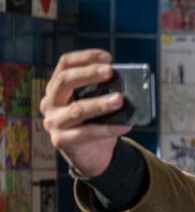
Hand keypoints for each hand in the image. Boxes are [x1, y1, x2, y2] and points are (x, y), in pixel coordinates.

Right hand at [40, 49, 132, 176]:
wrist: (90, 154)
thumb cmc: (94, 122)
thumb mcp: (96, 102)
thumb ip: (104, 92)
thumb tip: (127, 84)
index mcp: (57, 87)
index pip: (65, 64)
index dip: (85, 57)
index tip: (108, 57)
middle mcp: (50, 102)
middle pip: (65, 81)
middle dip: (88, 74)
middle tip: (110, 71)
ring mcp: (53, 122)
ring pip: (77, 109)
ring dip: (100, 104)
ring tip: (119, 100)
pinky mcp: (62, 140)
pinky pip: (87, 133)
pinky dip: (108, 129)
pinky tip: (125, 126)